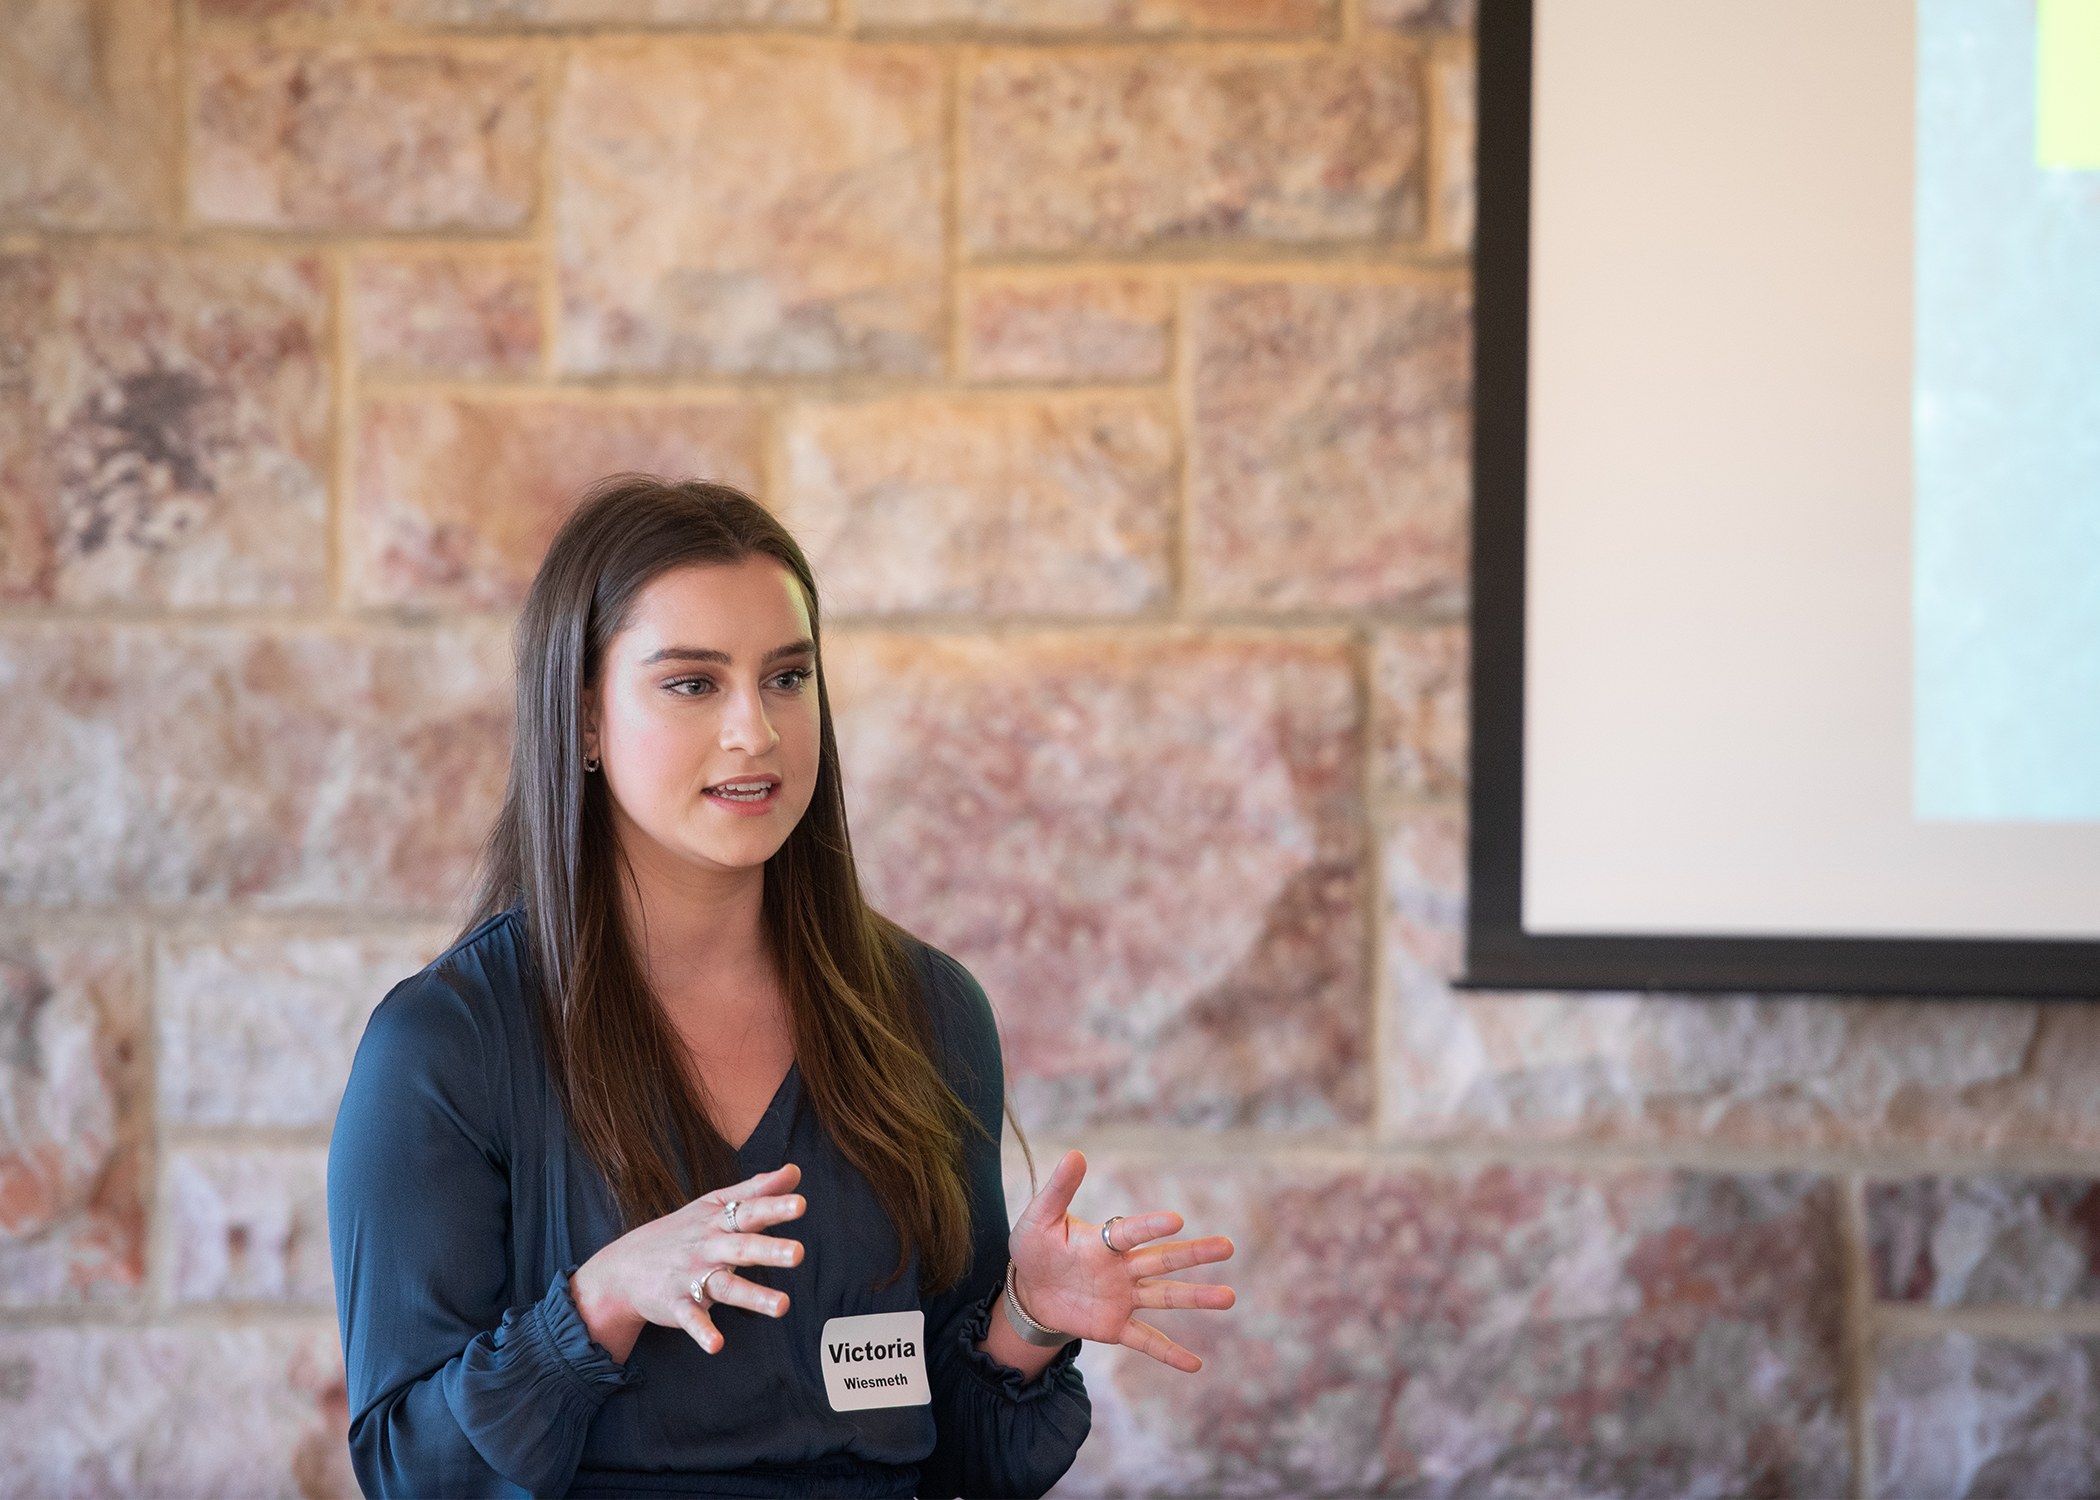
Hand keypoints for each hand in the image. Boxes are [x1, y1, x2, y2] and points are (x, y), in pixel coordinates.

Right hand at [569, 1163, 807, 1361]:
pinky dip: (703, 1332)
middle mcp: (708, 1248)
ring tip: (783, 1306)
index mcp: (718, 1222)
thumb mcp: (714, 1204)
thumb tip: (794, 1171)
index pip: (749, 1211)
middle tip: (799, 1253)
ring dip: (753, 1296)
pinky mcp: (677, 1305)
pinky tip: (717, 1345)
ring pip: (725, 1286)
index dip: (774, 1207)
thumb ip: (756, 1189)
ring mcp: (691, 1277)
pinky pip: (691, 1319)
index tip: (801, 1203)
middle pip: (742, 1248)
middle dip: (769, 1250)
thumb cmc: (681, 1231)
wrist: (623, 1266)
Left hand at [1007, 1150, 1234, 1372]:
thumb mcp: (1039, 1218)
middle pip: (1163, 1260)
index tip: (1176, 1221)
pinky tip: (1195, 1365)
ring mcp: (1122, 1298)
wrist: (1027, 1291)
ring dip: (1196, 1298)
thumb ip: (1058, 1190)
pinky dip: (1168, 1353)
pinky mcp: (1114, 1326)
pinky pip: (1145, 1340)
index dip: (1151, 1227)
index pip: (1131, 1233)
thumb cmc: (1035, 1248)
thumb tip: (1075, 1154)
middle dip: (1195, 1254)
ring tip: (1229, 1297)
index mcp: (1104, 1241)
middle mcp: (1121, 1268)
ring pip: (1164, 1297)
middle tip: (1228, 1246)